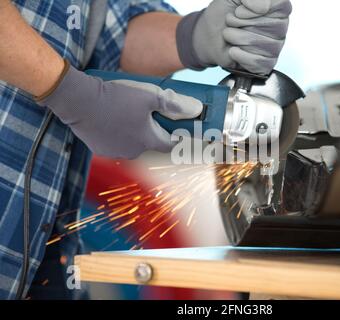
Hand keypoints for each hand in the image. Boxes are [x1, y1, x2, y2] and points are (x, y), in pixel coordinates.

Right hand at [36, 61, 202, 158]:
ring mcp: (116, 152)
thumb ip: (174, 104)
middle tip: (150, 112)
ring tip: (128, 112)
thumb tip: (196, 109)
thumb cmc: (116, 97)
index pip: (171, 145)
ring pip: (133, 142)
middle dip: (154, 129)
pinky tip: (113, 118)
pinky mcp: (100, 149)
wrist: (79, 100)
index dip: (179, 137)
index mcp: (148, 140)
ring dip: (135, 131)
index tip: (183, 130)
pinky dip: (118, 133)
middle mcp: (133, 151)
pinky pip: (116, 142)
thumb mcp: (149, 96)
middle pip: (151, 142)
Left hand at [176, 0, 291, 74]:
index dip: (254, 10)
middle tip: (231, 22)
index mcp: (277, 7)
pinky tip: (233, 51)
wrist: (210, 34)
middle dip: (242, 24)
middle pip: (273, 27)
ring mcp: (275, 46)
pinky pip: (259, 62)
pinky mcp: (266, 64)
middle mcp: (280, 26)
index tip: (238, 11)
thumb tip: (263, 8)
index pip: (280, 6)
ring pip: (264, 45)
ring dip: (238, 39)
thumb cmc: (225, 12)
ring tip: (230, 35)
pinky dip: (241, 56)